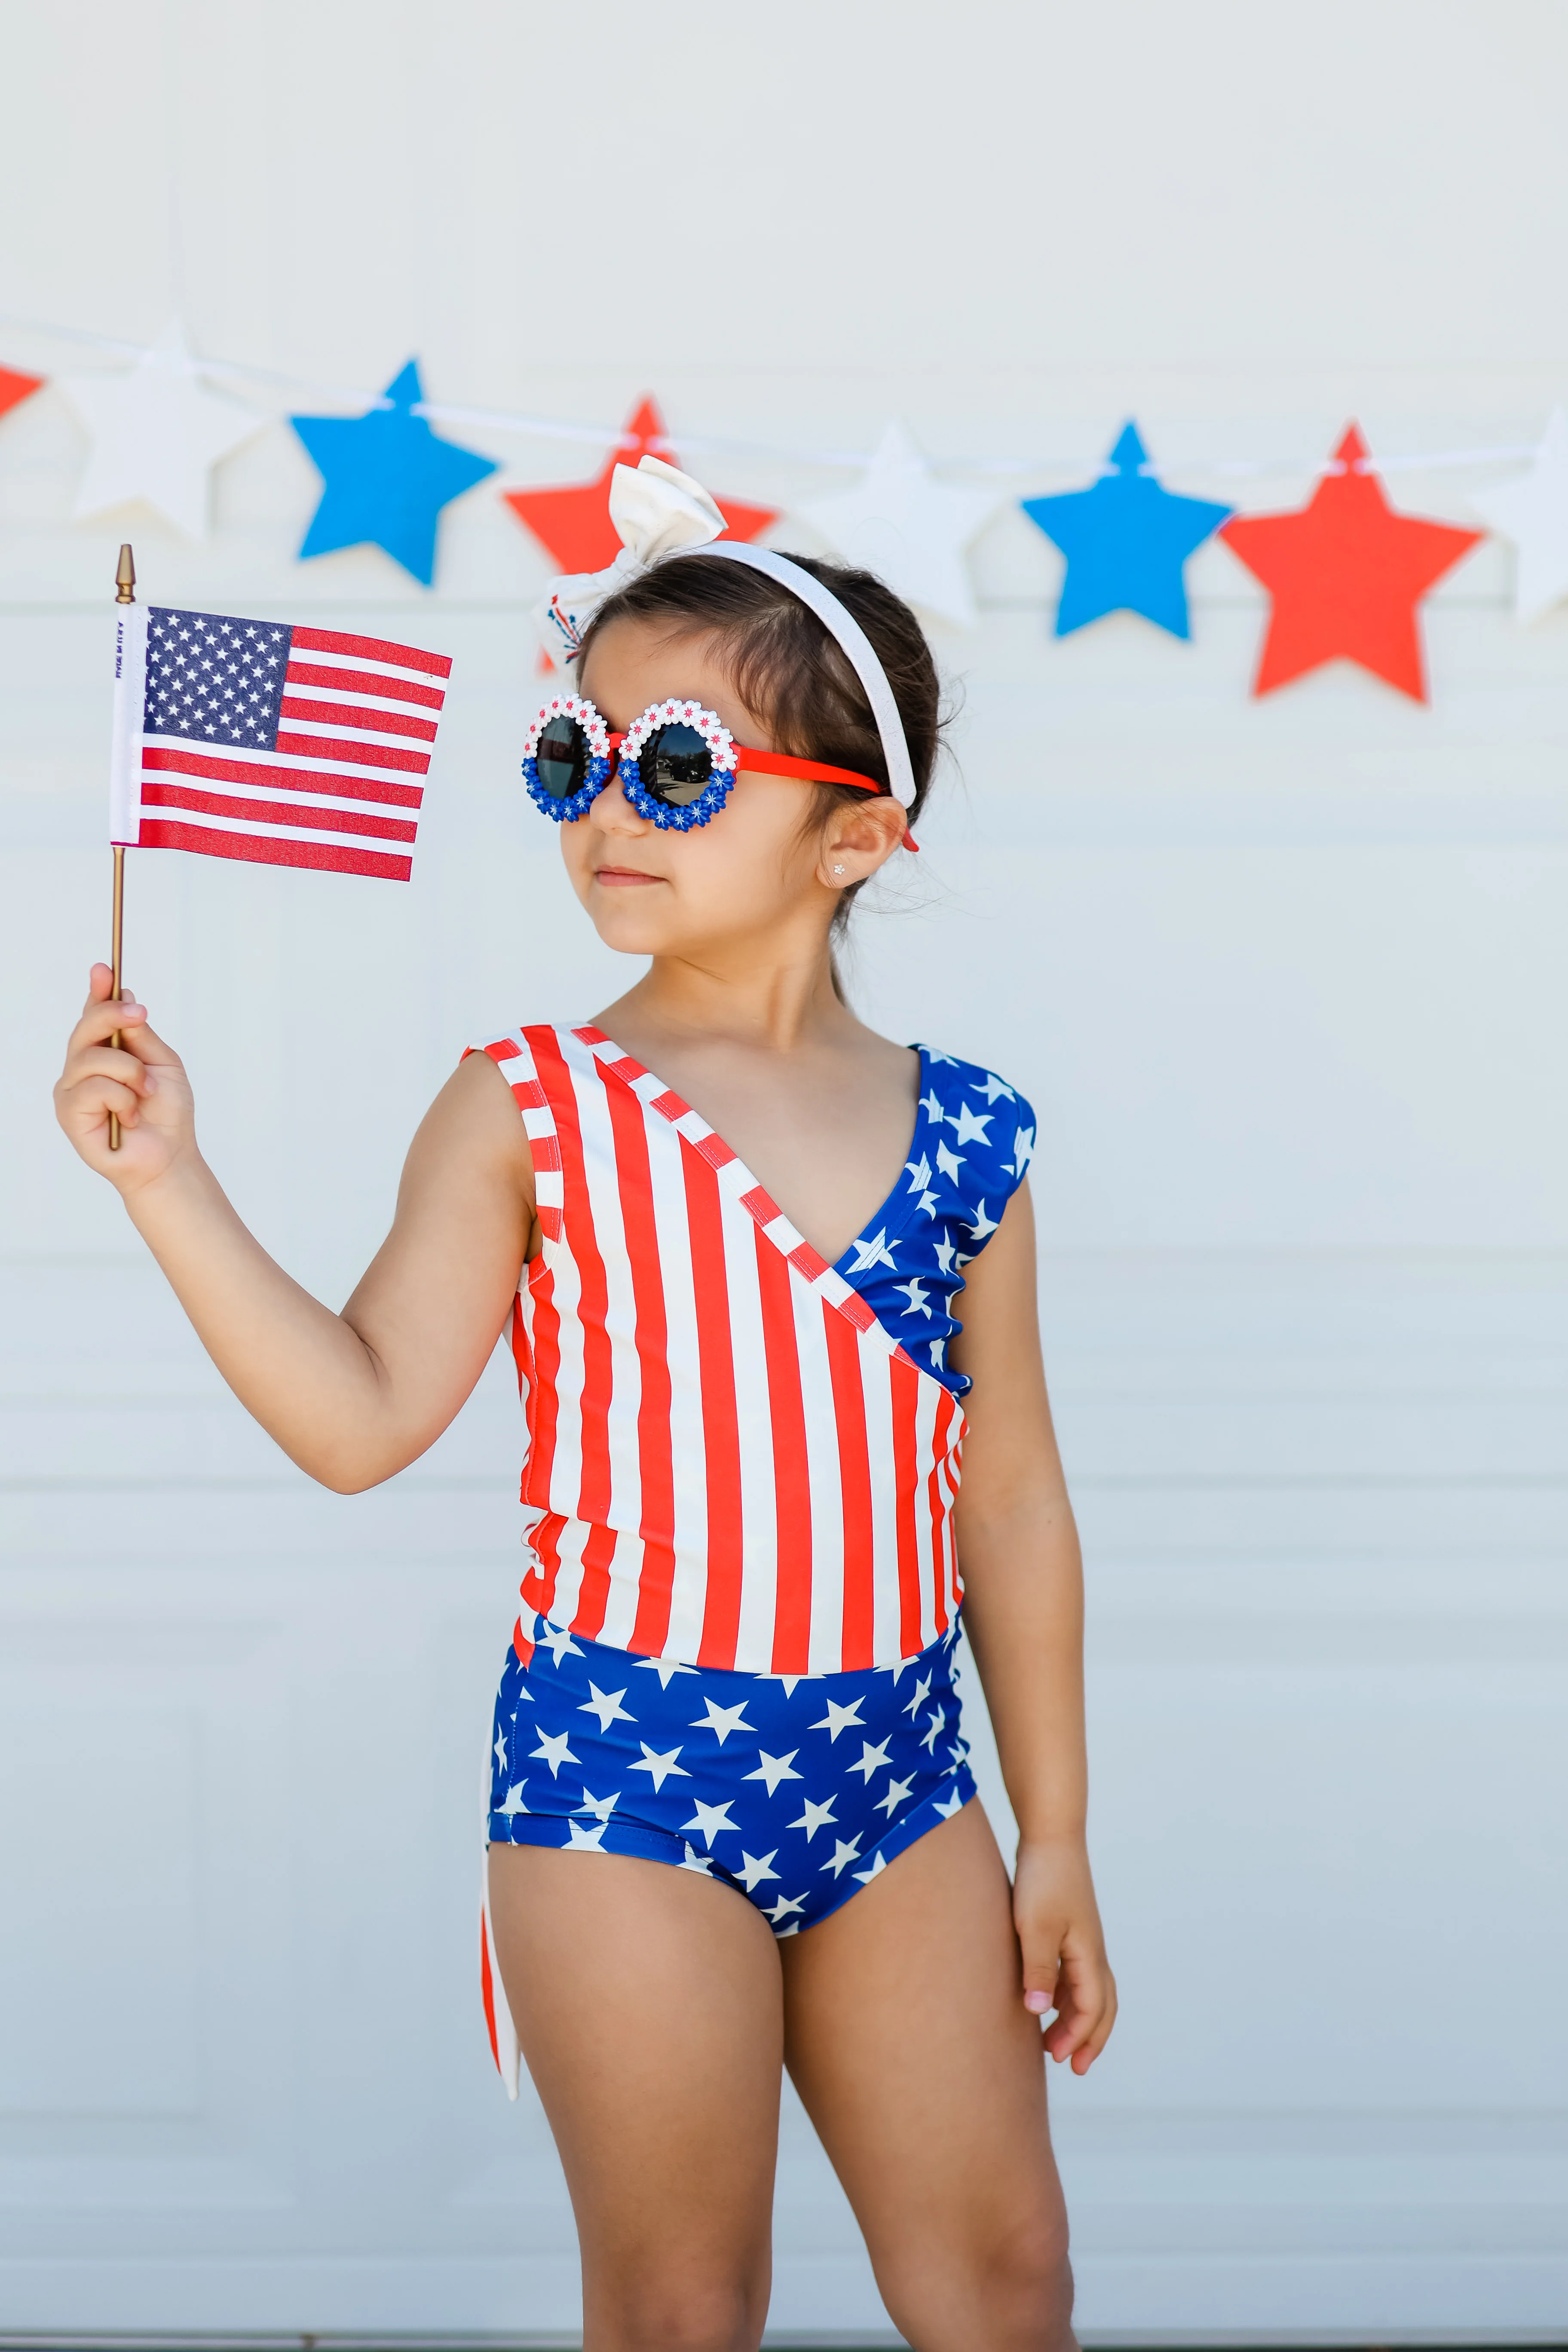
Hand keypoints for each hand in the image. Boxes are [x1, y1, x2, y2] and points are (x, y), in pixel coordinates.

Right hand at [54, 965, 197, 1195]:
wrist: (170, 1156)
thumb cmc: (166, 1113)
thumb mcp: (162, 1063)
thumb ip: (140, 1034)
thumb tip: (125, 996)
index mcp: (105, 1052)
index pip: (94, 1015)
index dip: (98, 991)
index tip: (104, 967)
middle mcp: (82, 1067)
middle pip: (86, 1027)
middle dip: (113, 1015)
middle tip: (140, 1013)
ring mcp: (71, 1089)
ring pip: (93, 1058)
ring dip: (131, 1072)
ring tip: (145, 1093)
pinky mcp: (69, 1113)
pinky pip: (94, 1088)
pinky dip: (123, 1099)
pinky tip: (130, 1116)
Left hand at [1013, 1834, 1116, 2073]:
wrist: (1051, 1836)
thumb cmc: (1043, 1879)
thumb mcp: (1035, 1927)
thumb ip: (1038, 1969)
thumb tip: (1038, 2013)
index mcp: (1088, 1954)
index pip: (1092, 2008)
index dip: (1077, 2037)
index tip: (1058, 2059)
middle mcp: (1091, 1951)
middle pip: (1102, 2006)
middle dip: (1089, 2038)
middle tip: (1072, 2066)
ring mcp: (1083, 1940)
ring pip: (1089, 1991)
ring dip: (1077, 2019)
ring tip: (1053, 2042)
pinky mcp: (1069, 1930)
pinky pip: (1075, 1975)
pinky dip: (1067, 1997)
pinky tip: (1045, 2003)